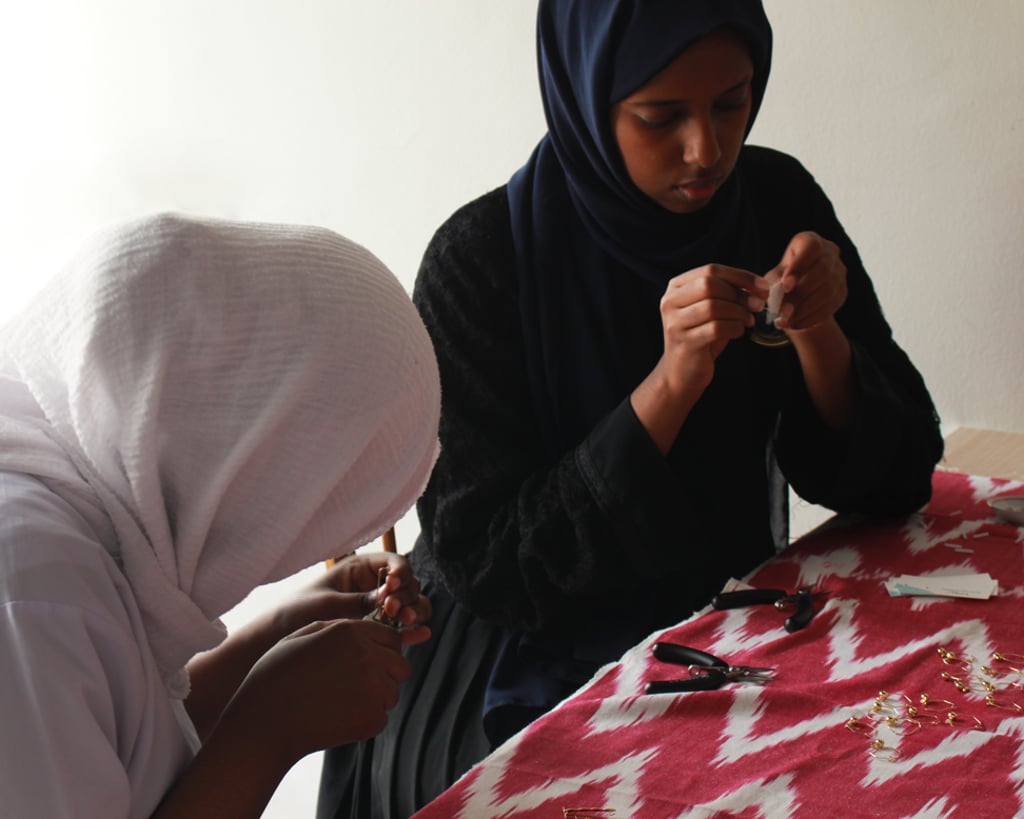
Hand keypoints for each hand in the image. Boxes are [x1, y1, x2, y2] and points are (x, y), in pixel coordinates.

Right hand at [221, 619, 409, 763]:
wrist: (262, 723)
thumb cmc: (274, 678)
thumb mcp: (299, 637)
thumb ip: (336, 628)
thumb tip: (361, 627)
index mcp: (350, 632)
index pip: (392, 637)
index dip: (383, 651)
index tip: (368, 665)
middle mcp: (368, 655)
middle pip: (400, 666)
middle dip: (386, 676)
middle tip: (358, 688)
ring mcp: (373, 687)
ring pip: (392, 694)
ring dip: (375, 700)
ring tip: (341, 705)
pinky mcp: (371, 718)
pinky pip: (380, 719)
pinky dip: (364, 723)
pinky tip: (337, 722)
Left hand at [267, 551, 431, 647]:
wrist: (277, 641)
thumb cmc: (296, 613)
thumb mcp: (327, 604)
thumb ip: (360, 601)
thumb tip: (393, 599)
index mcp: (360, 569)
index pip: (394, 563)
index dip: (400, 572)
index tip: (393, 585)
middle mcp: (373, 586)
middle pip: (408, 585)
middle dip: (407, 594)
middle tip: (393, 609)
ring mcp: (378, 610)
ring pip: (411, 605)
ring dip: (414, 611)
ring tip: (404, 620)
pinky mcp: (379, 632)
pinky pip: (402, 629)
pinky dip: (414, 630)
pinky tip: (421, 634)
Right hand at [631, 263, 767, 453]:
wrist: (681, 373)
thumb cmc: (701, 337)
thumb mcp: (710, 310)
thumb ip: (726, 294)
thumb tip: (759, 287)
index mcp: (676, 288)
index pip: (711, 270)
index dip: (741, 276)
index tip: (762, 287)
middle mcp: (670, 302)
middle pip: (710, 284)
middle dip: (740, 294)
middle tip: (758, 306)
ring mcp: (675, 323)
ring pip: (713, 306)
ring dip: (738, 312)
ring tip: (748, 320)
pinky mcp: (685, 342)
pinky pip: (716, 328)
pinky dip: (734, 328)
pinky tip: (739, 332)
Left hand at [768, 232, 845, 332]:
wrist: (797, 294)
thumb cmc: (782, 279)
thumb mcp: (774, 277)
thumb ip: (775, 282)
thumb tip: (779, 295)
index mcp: (811, 241)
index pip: (811, 248)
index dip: (799, 266)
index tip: (785, 285)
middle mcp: (830, 254)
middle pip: (823, 271)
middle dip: (802, 293)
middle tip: (783, 310)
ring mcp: (840, 273)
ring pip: (828, 291)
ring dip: (805, 309)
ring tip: (785, 321)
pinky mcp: (842, 293)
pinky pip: (830, 307)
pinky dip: (810, 318)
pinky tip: (794, 325)